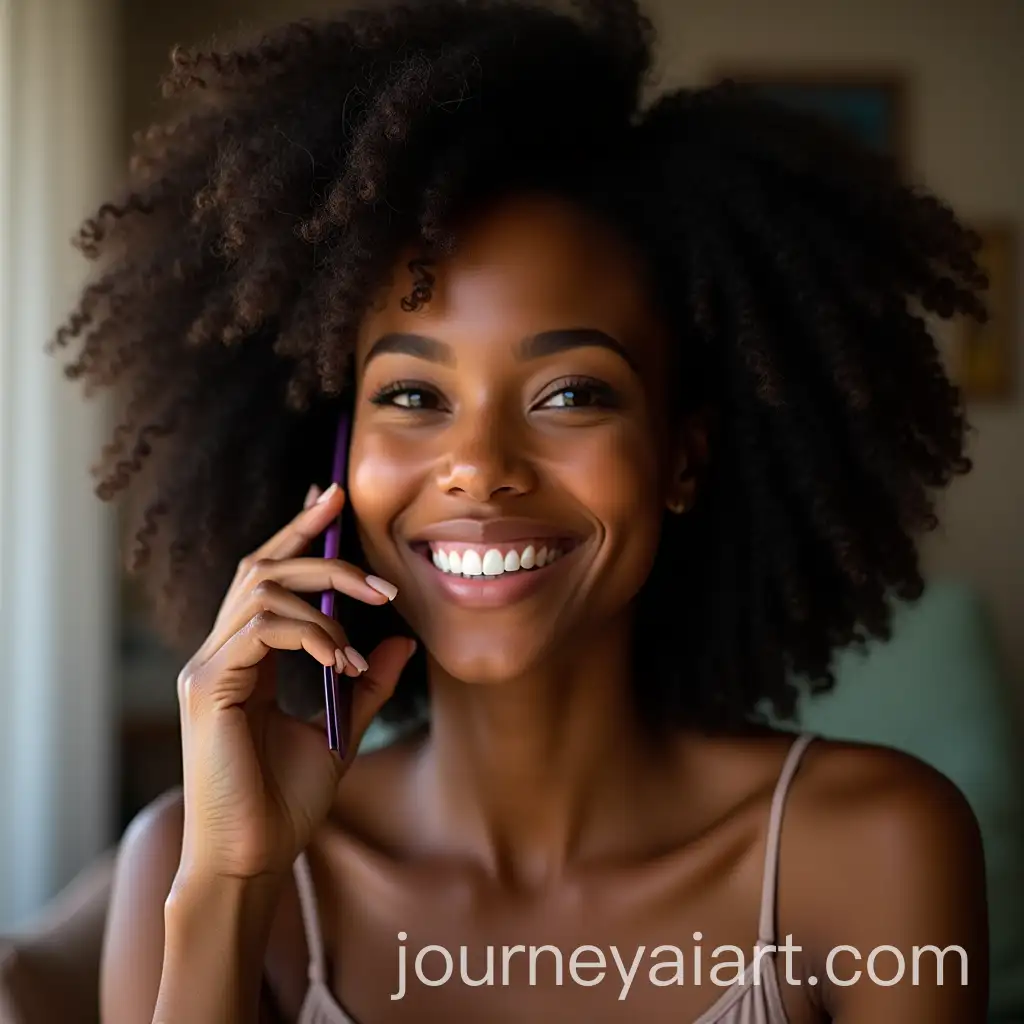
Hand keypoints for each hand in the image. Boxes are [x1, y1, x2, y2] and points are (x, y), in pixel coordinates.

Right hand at [174, 483, 414, 880]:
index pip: (267, 578)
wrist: (250, 861)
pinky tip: (343, 663)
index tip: (332, 497)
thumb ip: (367, 685)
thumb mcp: (340, 732)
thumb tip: (402, 641)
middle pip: (262, 567)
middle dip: (317, 547)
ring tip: (365, 632)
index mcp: (244, 660)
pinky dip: (311, 635)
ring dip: (324, 600)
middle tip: (375, 569)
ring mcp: (208, 667)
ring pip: (262, 589)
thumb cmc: (285, 805)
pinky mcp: (208, 686)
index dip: (299, 531)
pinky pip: (262, 629)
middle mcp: (219, 654)